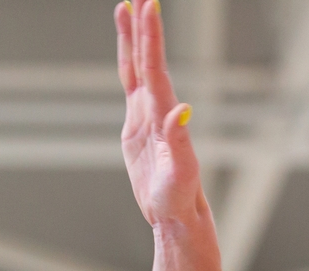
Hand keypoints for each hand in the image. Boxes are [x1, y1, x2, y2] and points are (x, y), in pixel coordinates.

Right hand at [116, 0, 205, 227]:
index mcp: (163, 115)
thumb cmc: (180, 198)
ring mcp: (146, 115)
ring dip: (133, 38)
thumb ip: (180, 140)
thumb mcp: (181, 172)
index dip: (150, 37)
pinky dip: (128, 63)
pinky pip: (130, 86)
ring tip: (127, 6)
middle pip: (146, 59)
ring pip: (137, 68)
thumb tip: (182, 108)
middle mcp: (156, 108)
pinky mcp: (137, 126)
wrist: (176, 213)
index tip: (148, 6)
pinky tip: (127, 48)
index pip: (154, 68)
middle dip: (142, 26)